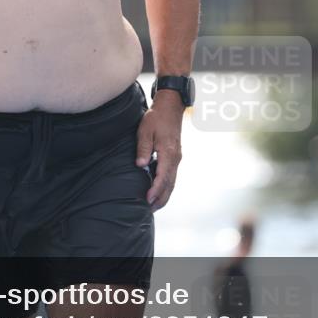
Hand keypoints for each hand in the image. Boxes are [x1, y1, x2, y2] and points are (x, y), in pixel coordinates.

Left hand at [135, 92, 183, 211]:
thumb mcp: (145, 130)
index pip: (163, 177)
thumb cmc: (157, 118)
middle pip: (170, 184)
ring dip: (164, 194)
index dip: (155, 190)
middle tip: (149, 210)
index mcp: (169, 153)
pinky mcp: (175, 156)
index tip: (147, 200)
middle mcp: (175, 158)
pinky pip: (172, 175)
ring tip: (153, 205)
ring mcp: (177, 158)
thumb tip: (140, 165)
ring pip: (172, 181)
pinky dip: (166, 186)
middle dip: (160, 198)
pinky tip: (158, 190)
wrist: (171, 107)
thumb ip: (143, 148)